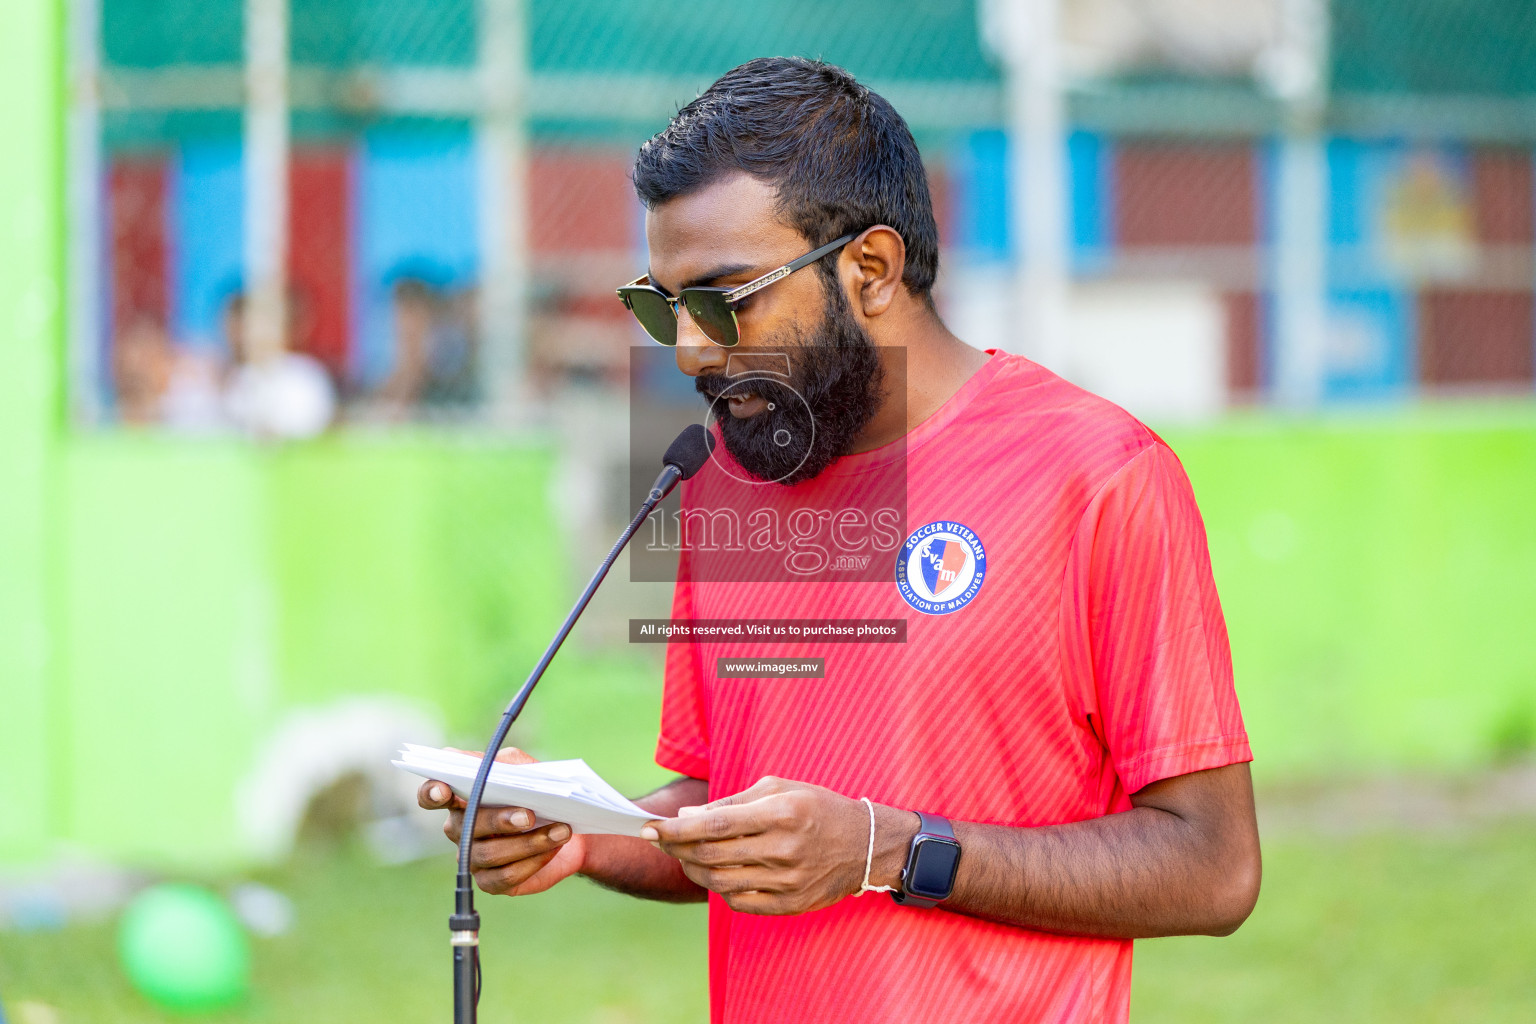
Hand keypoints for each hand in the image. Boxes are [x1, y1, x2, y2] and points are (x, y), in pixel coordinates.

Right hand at [417, 747, 586, 896]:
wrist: (572, 830)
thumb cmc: (540, 794)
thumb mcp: (524, 769)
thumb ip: (501, 763)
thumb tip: (481, 762)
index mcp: (462, 798)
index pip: (431, 795)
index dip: (431, 793)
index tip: (444, 790)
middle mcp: (460, 829)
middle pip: (465, 827)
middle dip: (499, 820)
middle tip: (530, 815)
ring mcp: (473, 857)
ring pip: (488, 854)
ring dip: (528, 842)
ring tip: (560, 830)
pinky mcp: (492, 881)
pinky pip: (505, 877)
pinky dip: (532, 862)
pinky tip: (553, 848)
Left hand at [641, 776, 916, 915]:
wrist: (866, 845)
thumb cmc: (817, 808)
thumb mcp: (780, 788)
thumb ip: (732, 802)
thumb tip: (687, 818)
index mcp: (782, 813)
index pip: (714, 824)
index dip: (676, 830)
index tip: (650, 828)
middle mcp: (784, 849)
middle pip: (711, 855)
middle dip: (676, 849)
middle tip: (660, 841)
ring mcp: (788, 881)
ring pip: (720, 881)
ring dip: (692, 869)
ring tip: (684, 856)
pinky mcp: (790, 905)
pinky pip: (739, 902)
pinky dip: (718, 888)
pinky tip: (714, 873)